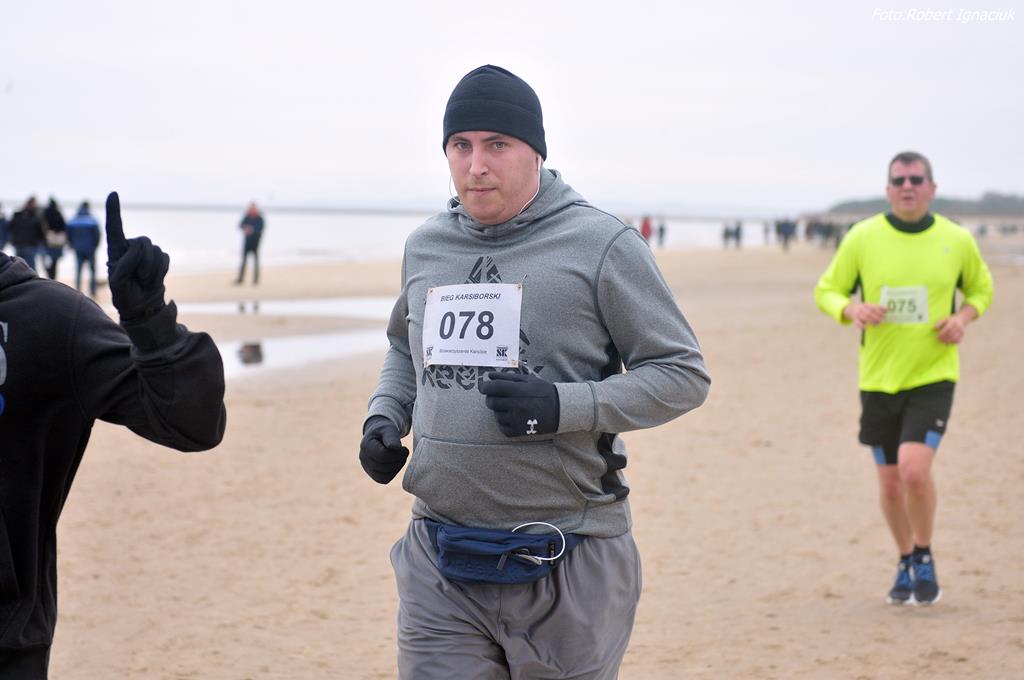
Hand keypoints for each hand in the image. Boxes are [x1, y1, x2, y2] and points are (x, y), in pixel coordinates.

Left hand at [105, 192, 168, 320]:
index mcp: (116, 251)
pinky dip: (160, 271)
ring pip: (155, 251)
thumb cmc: (124, 295)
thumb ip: (126, 263)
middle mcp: (131, 248)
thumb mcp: (118, 281)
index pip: (115, 228)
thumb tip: (140, 250)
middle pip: (143, 241)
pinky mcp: (160, 259)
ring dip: (151, 269)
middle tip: (139, 278)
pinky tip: (153, 280)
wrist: (142, 307)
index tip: (113, 194)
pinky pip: (165, 258)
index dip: (114, 211)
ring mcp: (146, 253)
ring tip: (144, 281)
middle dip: (143, 260)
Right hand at [359, 416, 408, 483]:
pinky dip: (393, 473)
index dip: (397, 454)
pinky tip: (397, 463)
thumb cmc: (385, 431)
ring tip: (401, 458)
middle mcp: (363, 457)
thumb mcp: (389, 429)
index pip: (382, 456)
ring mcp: (366, 467)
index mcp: (365, 445)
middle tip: (405, 452)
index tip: (404, 448)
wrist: (380, 435)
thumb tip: (395, 447)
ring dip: (396, 468)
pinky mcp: (372, 473)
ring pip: (383, 476)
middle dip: (398, 460)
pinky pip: (383, 479)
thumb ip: (391, 437)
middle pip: (383, 467)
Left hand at [479, 371, 559, 437]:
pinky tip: (513, 416)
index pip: (491, 388)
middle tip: (500, 396)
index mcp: (516, 391)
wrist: (560, 409)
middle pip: (490, 402)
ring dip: (499, 410)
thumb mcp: (527, 379)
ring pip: (496, 415)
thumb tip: (489, 376)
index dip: (485, 387)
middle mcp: (515, 405)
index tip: (485, 387)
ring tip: (511, 406)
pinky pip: (502, 427)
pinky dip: (504, 422)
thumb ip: (507, 377)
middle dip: (492, 398)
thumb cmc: (542, 391)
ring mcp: (516, 420)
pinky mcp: (518, 431)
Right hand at [843, 302, 886, 329]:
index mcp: (866, 305)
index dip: (880, 310)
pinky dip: (861, 325)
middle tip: (883, 320)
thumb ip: (877, 307)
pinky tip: (866, 327)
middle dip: (877, 317)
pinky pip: (858, 323)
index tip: (885, 313)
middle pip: (869, 313)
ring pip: (865, 317)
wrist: (851, 309)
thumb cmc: (864, 308)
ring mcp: (858, 314)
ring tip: (878, 324)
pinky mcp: (855, 320)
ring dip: (872, 321)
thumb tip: (887, 309)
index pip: (873, 307)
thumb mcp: (869, 306)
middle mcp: (861, 309)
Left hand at [934, 315, 966, 343]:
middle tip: (939, 340)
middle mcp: (958, 327)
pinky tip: (949, 343)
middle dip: (944, 338)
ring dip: (948, 341)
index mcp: (953, 322)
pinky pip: (958, 340)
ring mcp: (961, 331)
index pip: (948, 329)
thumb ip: (939, 323)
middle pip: (951, 334)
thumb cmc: (950, 320)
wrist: (961, 319)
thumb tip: (933, 328)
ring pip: (955, 338)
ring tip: (943, 342)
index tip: (937, 337)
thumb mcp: (944, 319)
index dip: (942, 334)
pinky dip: (953, 343)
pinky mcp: (962, 335)